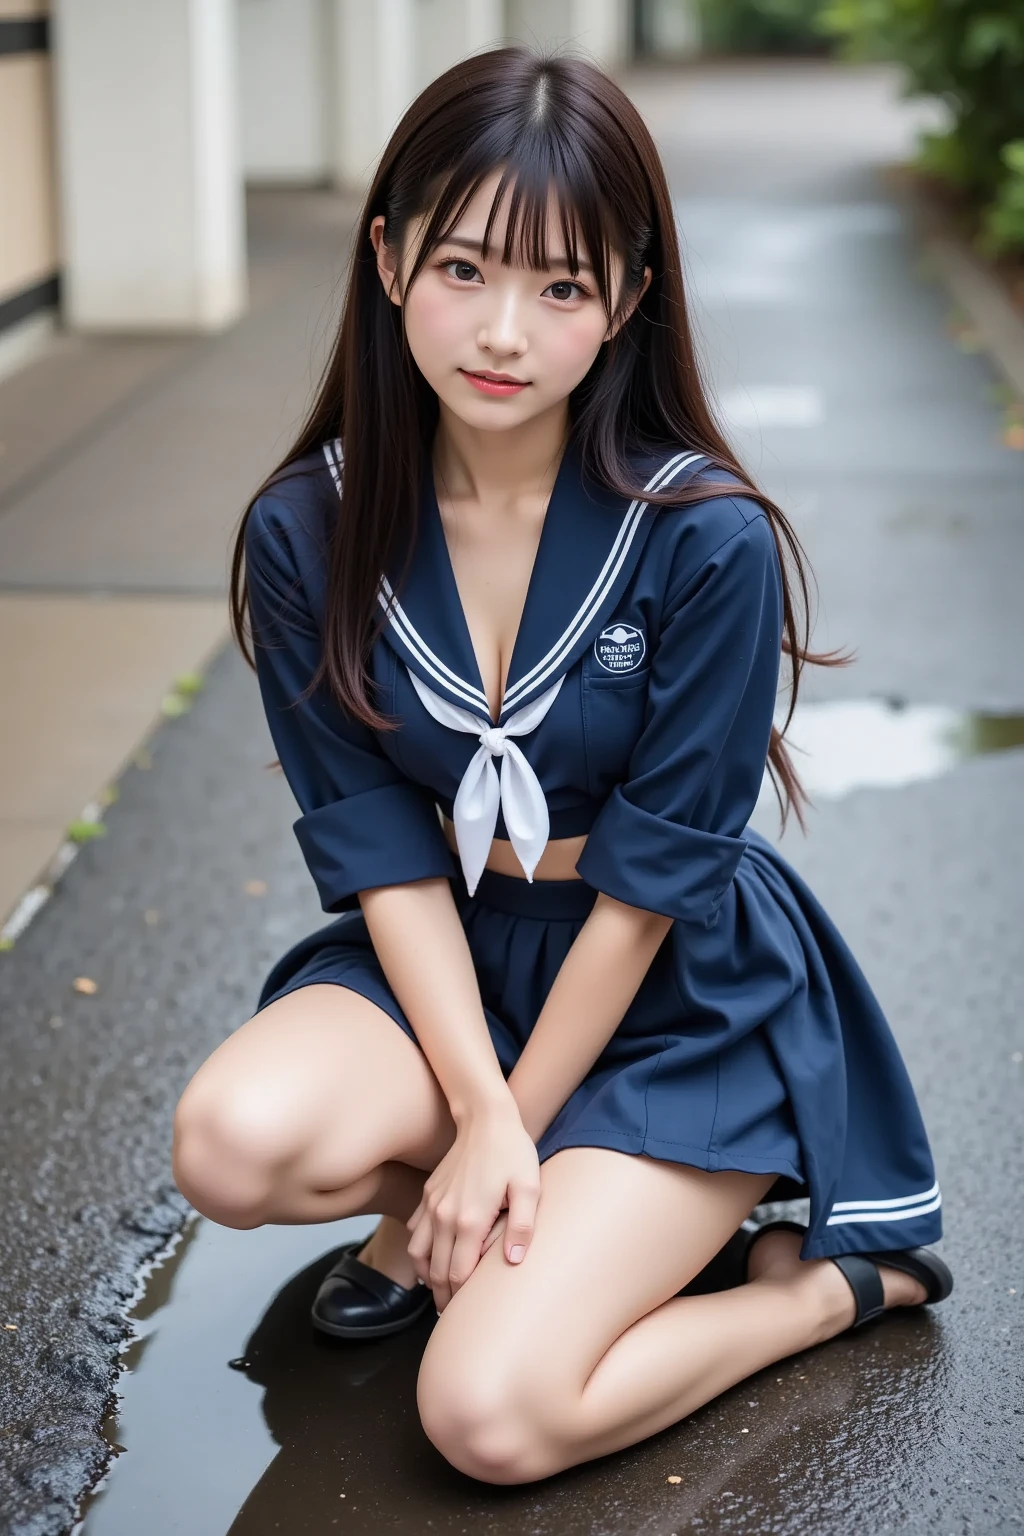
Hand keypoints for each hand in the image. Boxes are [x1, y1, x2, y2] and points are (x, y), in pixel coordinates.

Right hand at [405, 1101, 540, 1310]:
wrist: (485, 1119)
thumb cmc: (512, 1152)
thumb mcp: (529, 1187)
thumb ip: (522, 1226)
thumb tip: (512, 1262)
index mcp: (470, 1220)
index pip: (458, 1275)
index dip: (462, 1298)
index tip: (469, 1312)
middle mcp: (445, 1216)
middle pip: (436, 1271)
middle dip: (444, 1297)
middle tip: (454, 1313)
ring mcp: (433, 1205)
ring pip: (419, 1255)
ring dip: (428, 1277)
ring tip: (441, 1291)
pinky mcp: (428, 1195)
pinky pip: (416, 1233)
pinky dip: (421, 1252)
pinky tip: (434, 1258)